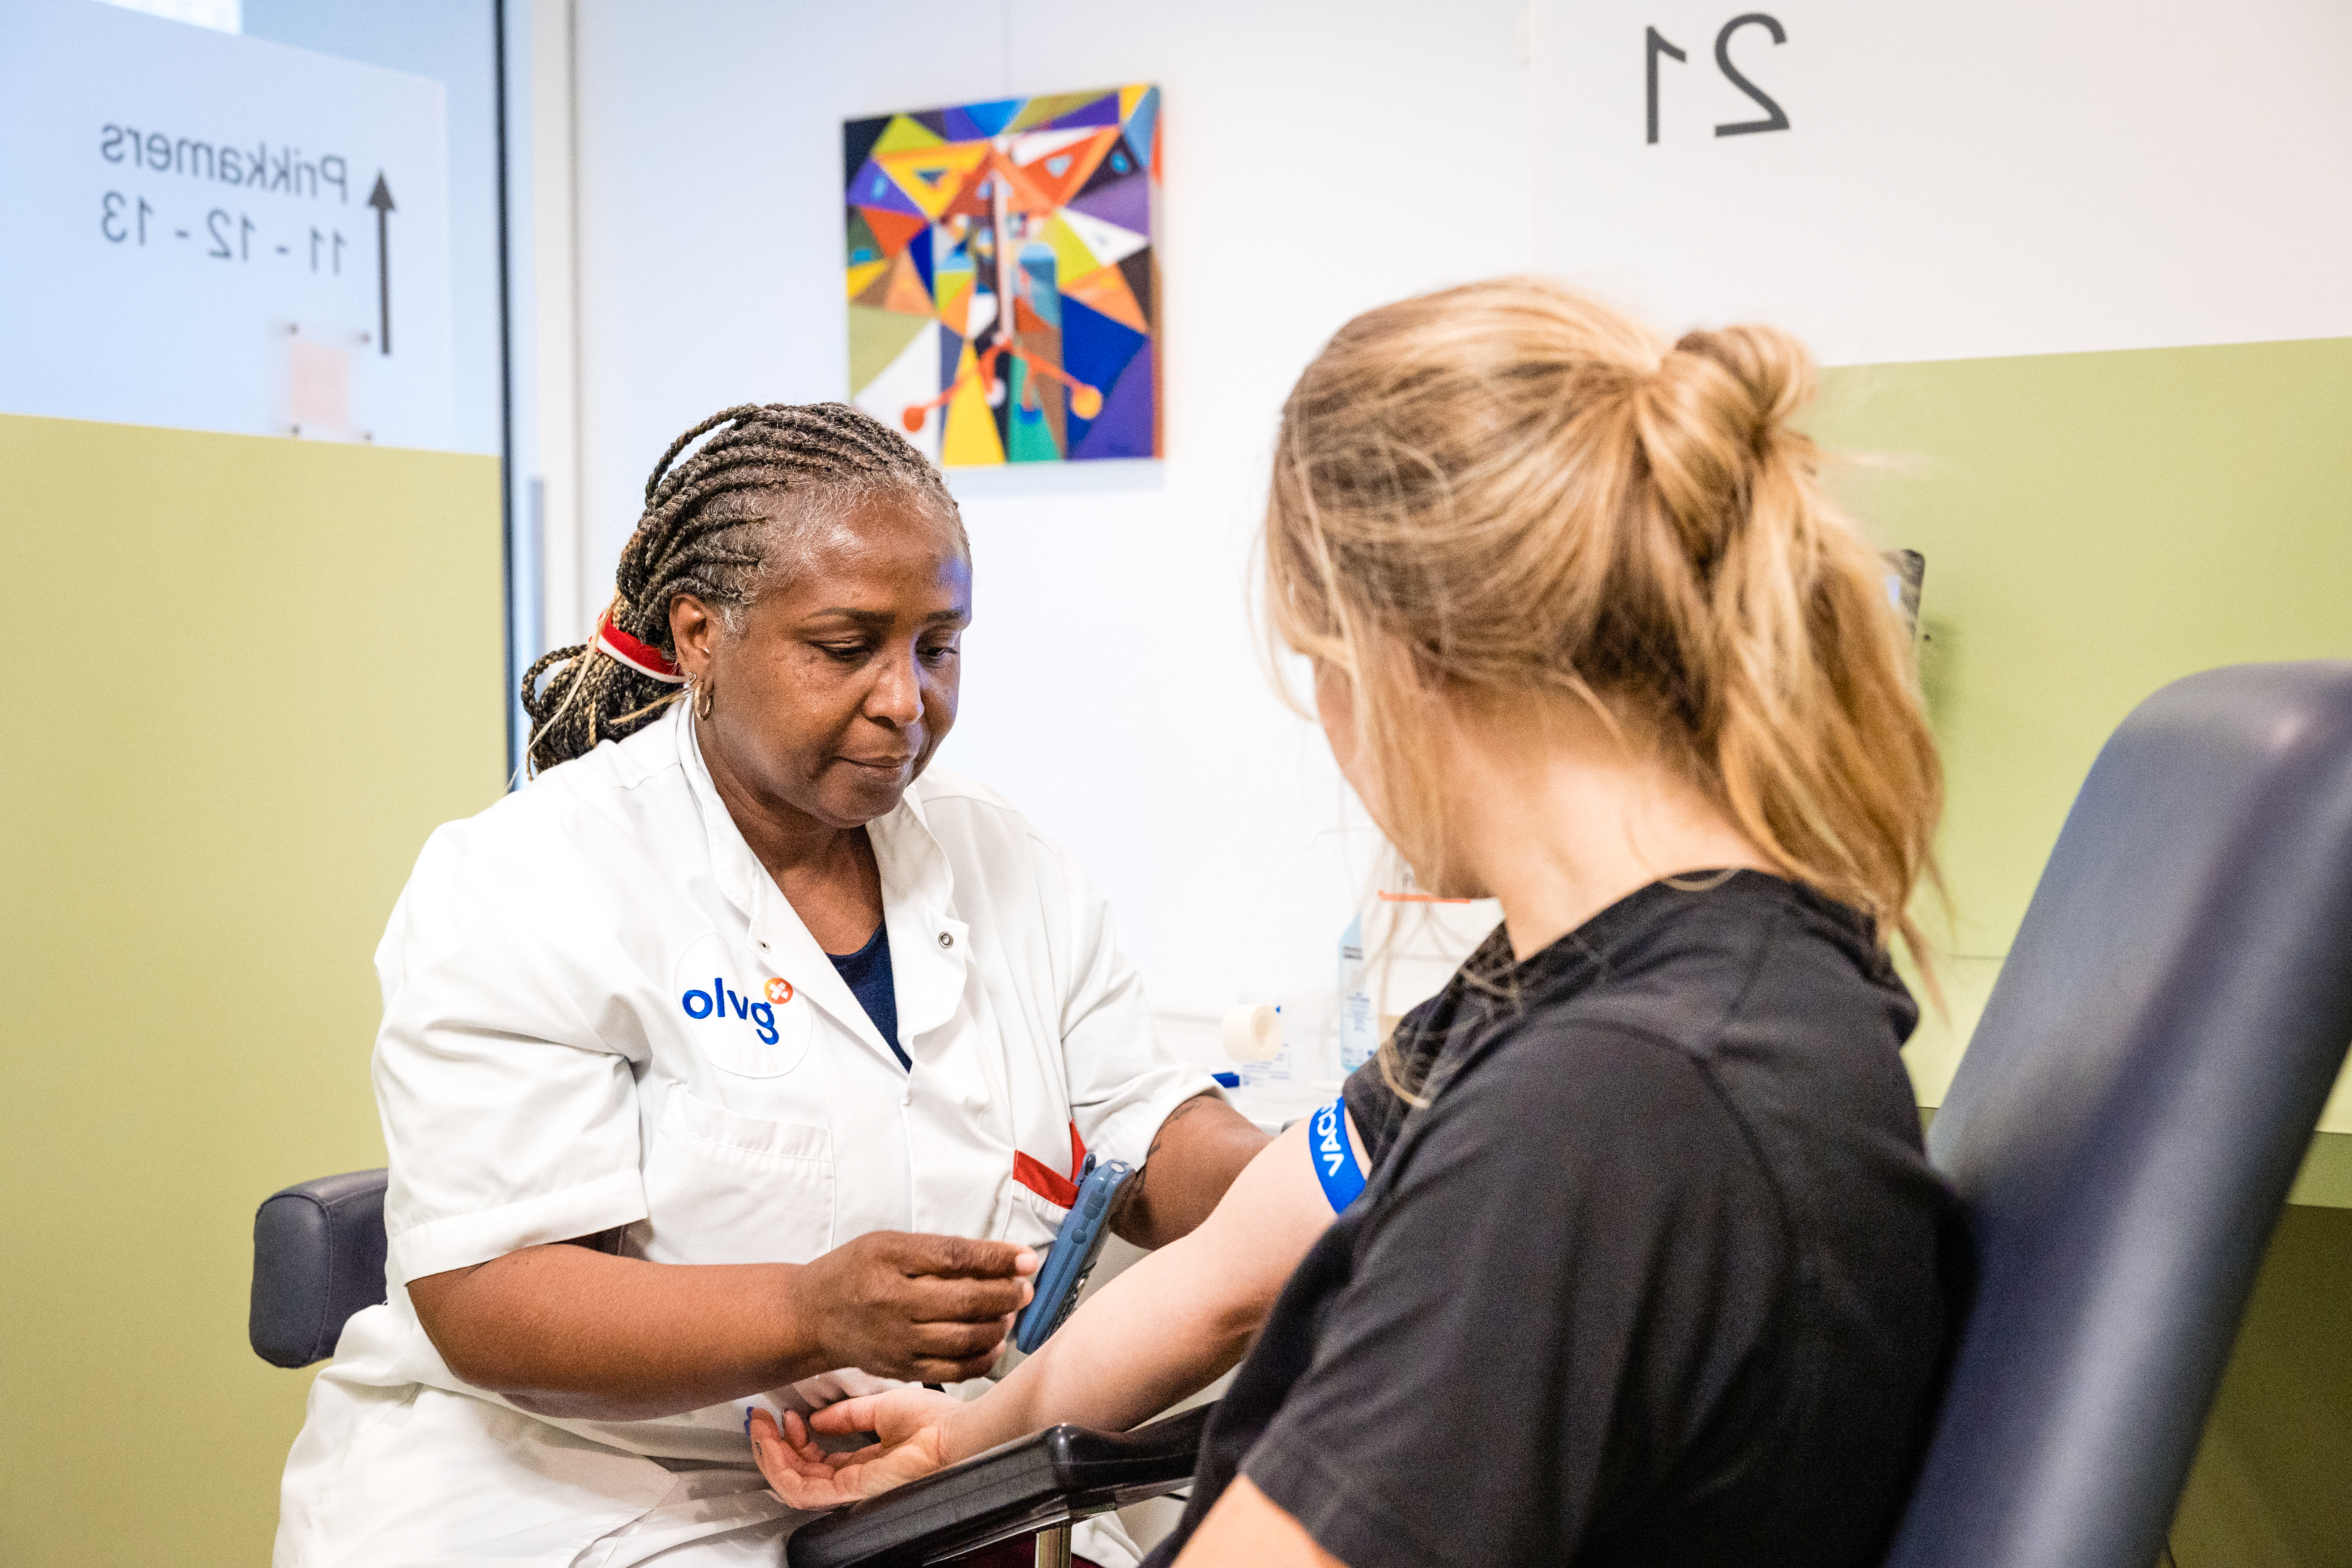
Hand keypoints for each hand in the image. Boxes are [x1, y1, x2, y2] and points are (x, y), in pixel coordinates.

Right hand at [750, 1388, 963, 1509]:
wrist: (957, 1435)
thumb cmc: (938, 1423)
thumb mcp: (883, 1408)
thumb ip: (848, 1415)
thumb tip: (816, 1417)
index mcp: (867, 1461)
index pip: (818, 1460)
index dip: (796, 1438)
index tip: (788, 1414)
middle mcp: (856, 1479)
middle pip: (800, 1473)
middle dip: (774, 1448)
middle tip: (761, 1422)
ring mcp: (851, 1488)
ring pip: (794, 1485)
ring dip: (771, 1456)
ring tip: (760, 1429)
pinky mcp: (849, 1491)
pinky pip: (803, 1490)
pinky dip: (781, 1467)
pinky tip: (773, 1443)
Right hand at [789, 1232, 1036, 1383]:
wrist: (811, 1316)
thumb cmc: (854, 1272)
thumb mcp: (890, 1244)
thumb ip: (940, 1250)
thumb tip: (999, 1256)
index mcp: (890, 1260)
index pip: (955, 1257)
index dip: (997, 1258)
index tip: (1027, 1258)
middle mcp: (893, 1302)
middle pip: (965, 1301)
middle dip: (1006, 1294)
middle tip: (1025, 1289)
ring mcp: (897, 1341)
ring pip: (964, 1338)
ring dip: (998, 1326)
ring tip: (1010, 1313)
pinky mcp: (901, 1369)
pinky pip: (953, 1370)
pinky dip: (982, 1359)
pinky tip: (995, 1344)